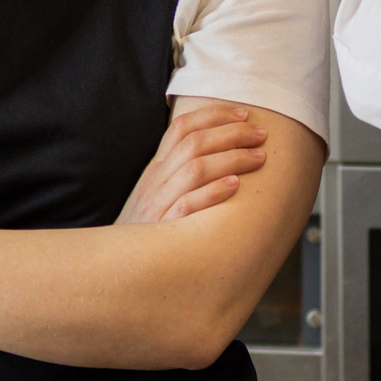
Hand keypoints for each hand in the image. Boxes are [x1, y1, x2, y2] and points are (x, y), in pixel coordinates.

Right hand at [118, 105, 269, 223]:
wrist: (118, 266)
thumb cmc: (148, 231)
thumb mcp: (156, 195)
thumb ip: (179, 173)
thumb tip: (218, 152)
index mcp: (156, 169)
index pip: (181, 128)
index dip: (214, 115)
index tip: (244, 114)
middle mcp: (156, 181)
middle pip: (194, 143)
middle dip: (232, 134)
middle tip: (262, 135)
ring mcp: (158, 204)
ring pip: (195, 169)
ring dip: (232, 158)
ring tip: (259, 157)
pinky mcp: (163, 230)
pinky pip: (187, 205)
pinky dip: (212, 192)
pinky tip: (235, 185)